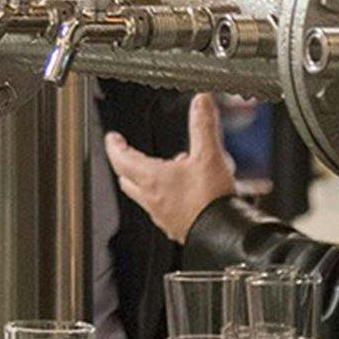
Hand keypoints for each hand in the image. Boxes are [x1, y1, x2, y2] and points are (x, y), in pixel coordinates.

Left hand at [104, 93, 236, 243]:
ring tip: (168, 168)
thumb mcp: (209, 156)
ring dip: (150, 180)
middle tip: (129, 154)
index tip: (112, 138)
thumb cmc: (211, 201)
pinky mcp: (175, 227)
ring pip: (145, 195)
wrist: (225, 237)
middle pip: (127, 179)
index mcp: (152, 179)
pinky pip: (162, 209)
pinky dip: (166, 196)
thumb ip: (203, 126)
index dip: (114, 146)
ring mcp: (162, 216)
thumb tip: (201, 102)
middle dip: (126, 164)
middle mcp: (152, 199)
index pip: (121, 159)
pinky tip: (185, 192)